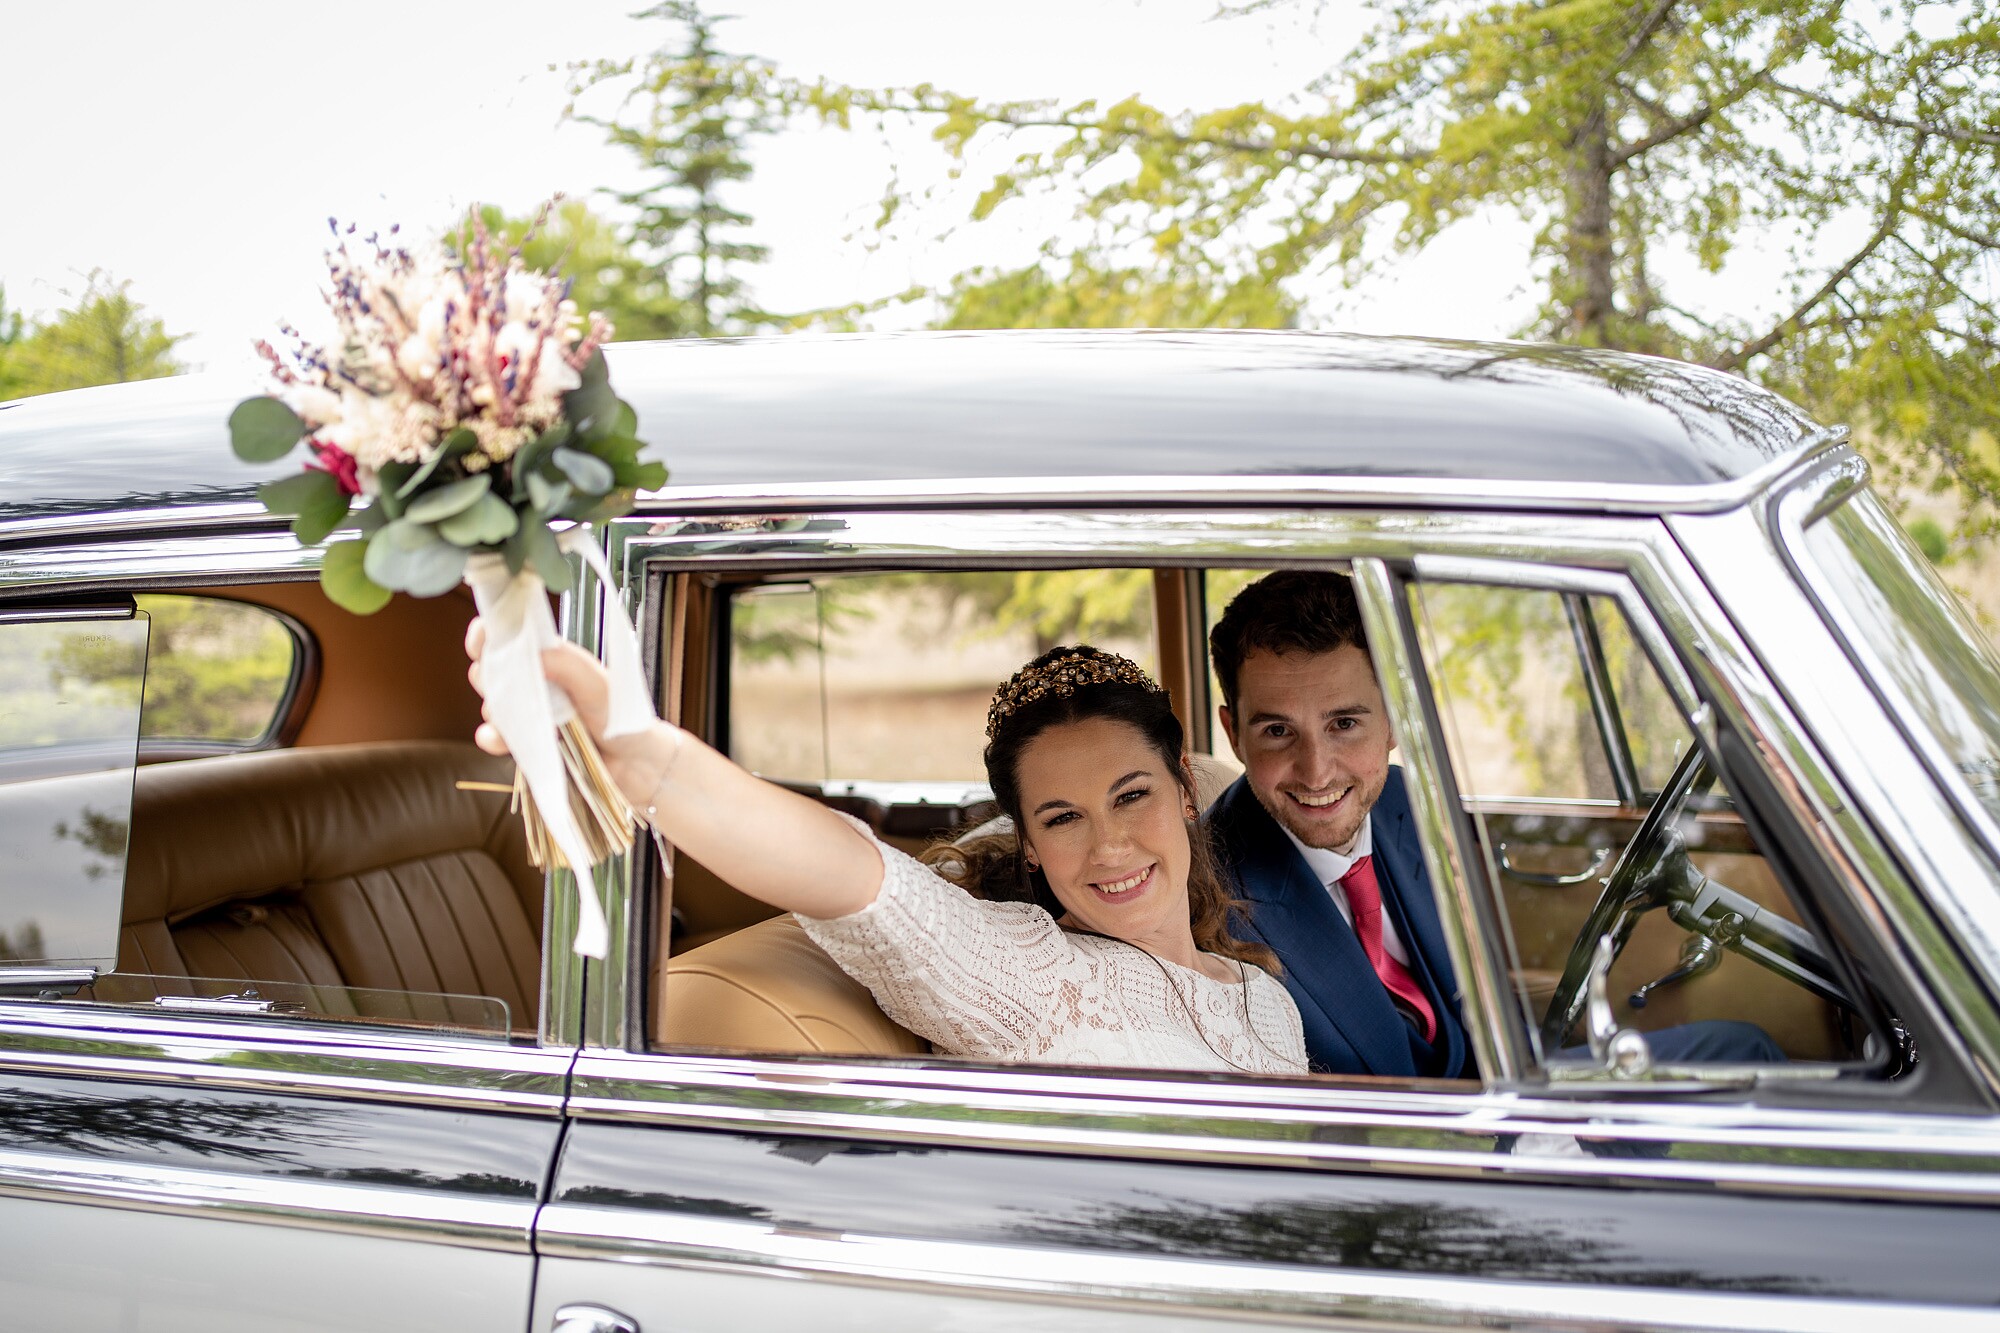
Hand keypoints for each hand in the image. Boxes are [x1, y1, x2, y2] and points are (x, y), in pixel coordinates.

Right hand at [464, 617, 679, 812]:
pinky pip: (497, 738)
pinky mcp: (528, 744)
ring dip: (495, 710)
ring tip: (518, 718)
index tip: (483, 634)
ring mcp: (530, 714)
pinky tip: (499, 740)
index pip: (511, 637)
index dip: (490, 633)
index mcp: (552, 659)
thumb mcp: (600, 684)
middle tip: (508, 683)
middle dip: (488, 673)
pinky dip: (492, 738)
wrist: (636, 765)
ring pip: (492, 704)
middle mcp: (536, 684)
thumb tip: (532, 651)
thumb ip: (570, 665)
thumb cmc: (624, 717)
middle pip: (490, 669)